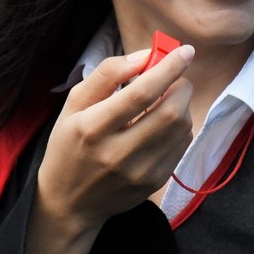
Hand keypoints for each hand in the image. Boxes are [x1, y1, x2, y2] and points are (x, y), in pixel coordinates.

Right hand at [34, 44, 194, 237]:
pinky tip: (164, 123)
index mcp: (92, 128)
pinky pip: (181, 146)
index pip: (141, 94)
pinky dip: (180, 127)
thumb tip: (145, 56)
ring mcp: (139, 172)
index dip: (168, 69)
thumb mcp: (74, 104)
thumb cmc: (70, 145)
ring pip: (181, 129)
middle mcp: (117, 153)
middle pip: (170, 112)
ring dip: (182, 105)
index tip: (184, 51)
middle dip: (181, 86)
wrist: (69, 201)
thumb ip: (107, 75)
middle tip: (175, 78)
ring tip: (166, 100)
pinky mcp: (154, 183)